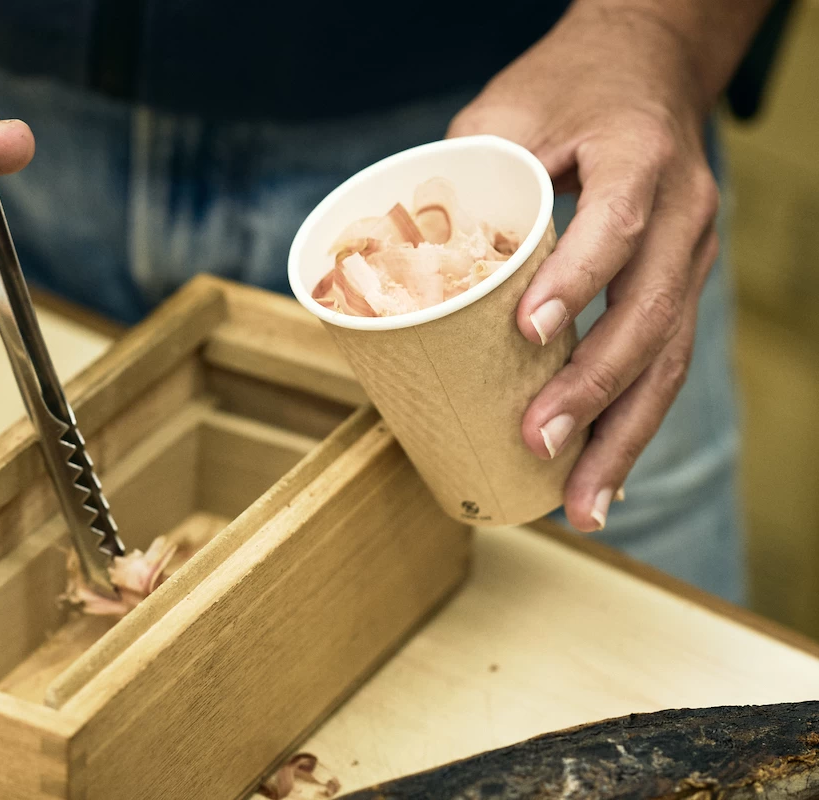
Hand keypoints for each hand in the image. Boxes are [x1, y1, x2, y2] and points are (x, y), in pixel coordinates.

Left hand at [447, 3, 720, 531]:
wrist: (647, 68)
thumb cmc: (568, 89)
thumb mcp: (506, 109)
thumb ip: (460, 174)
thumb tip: (385, 262)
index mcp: (638, 157)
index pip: (617, 225)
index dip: (576, 281)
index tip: (526, 333)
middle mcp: (683, 212)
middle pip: (651, 313)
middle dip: (593, 390)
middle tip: (535, 442)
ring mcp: (692, 255)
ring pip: (668, 358)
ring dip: (623, 438)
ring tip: (582, 507)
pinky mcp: (680, 287)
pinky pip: (666, 364)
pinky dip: (632, 425)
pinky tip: (604, 480)